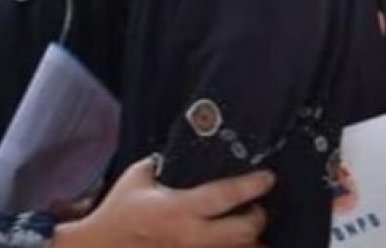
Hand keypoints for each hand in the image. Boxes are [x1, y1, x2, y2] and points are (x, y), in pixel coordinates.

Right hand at [54, 157, 273, 247]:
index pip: (226, 195)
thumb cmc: (117, 212)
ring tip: (247, 226)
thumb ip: (165, 162)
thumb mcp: (139, 177)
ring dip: (249, 240)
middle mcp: (188, 236)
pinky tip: (230, 240)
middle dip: (257, 218)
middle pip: (243, 232)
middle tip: (256, 207)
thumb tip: (187, 148)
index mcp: (177, 209)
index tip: (268, 177)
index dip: (252, 186)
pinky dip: (229, 247)